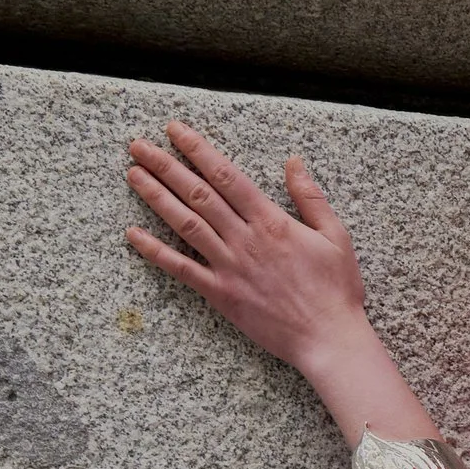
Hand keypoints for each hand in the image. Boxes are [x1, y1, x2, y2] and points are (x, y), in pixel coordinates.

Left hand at [123, 120, 370, 371]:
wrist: (327, 337)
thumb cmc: (336, 288)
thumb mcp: (335, 235)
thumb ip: (310, 197)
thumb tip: (293, 162)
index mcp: (271, 220)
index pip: (226, 176)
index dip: (198, 150)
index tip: (175, 131)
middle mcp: (244, 239)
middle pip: (198, 194)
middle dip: (166, 166)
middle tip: (138, 146)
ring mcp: (229, 266)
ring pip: (185, 224)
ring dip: (156, 197)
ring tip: (133, 174)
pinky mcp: (221, 294)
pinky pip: (182, 269)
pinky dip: (156, 252)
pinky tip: (133, 235)